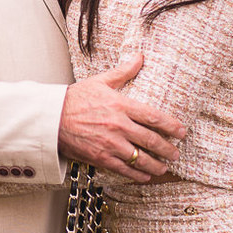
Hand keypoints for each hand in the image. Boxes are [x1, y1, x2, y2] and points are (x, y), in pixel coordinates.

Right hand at [57, 54, 187, 181]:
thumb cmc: (74, 98)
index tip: (182, 132)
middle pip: (151, 140)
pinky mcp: (100, 157)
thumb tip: (140, 56)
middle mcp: (118, 126)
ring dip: (156, 165)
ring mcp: (110, 144)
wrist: (50, 118)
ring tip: (164, 167)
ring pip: (141, 158)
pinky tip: (144, 176)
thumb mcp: (100, 81)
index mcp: (121, 105)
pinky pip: (124, 169)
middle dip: (168, 149)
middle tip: (176, 154)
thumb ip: (123, 71)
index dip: (171, 126)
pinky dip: (137, 175)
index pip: (154, 117)